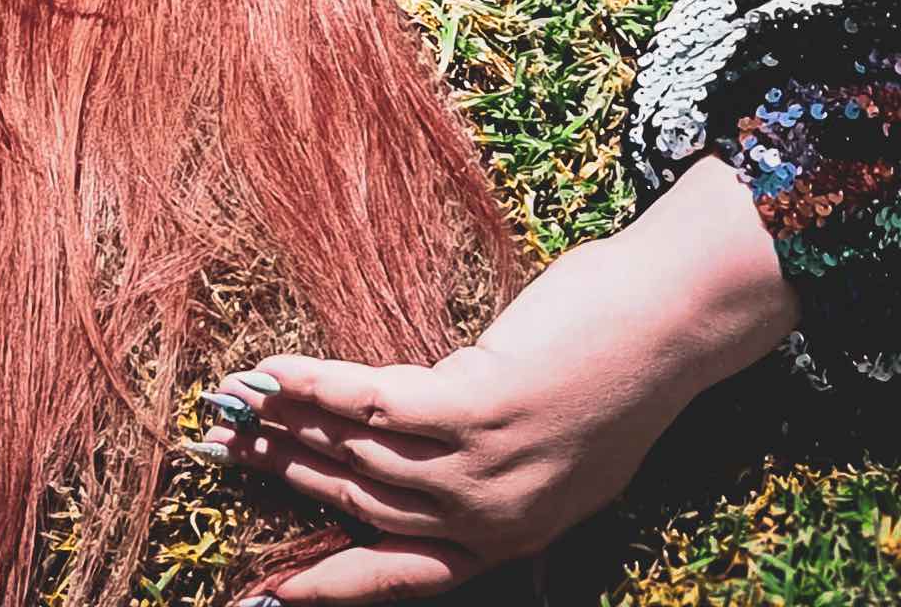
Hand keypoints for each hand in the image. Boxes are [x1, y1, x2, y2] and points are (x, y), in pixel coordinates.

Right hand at [189, 156, 798, 602]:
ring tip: (231, 408)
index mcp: (513, 533)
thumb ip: (503, 472)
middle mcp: (494, 515)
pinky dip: (317, 387)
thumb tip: (430, 458)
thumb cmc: (622, 367)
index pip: (400, 573)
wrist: (678, 321)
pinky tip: (272, 372)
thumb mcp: (566, 450)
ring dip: (286, 429)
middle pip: (363, 500)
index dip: (329, 584)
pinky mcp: (480, 406)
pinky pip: (377, 402)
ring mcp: (486, 465)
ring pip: (362, 453)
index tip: (268, 596)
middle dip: (285, 478)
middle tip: (222, 454)